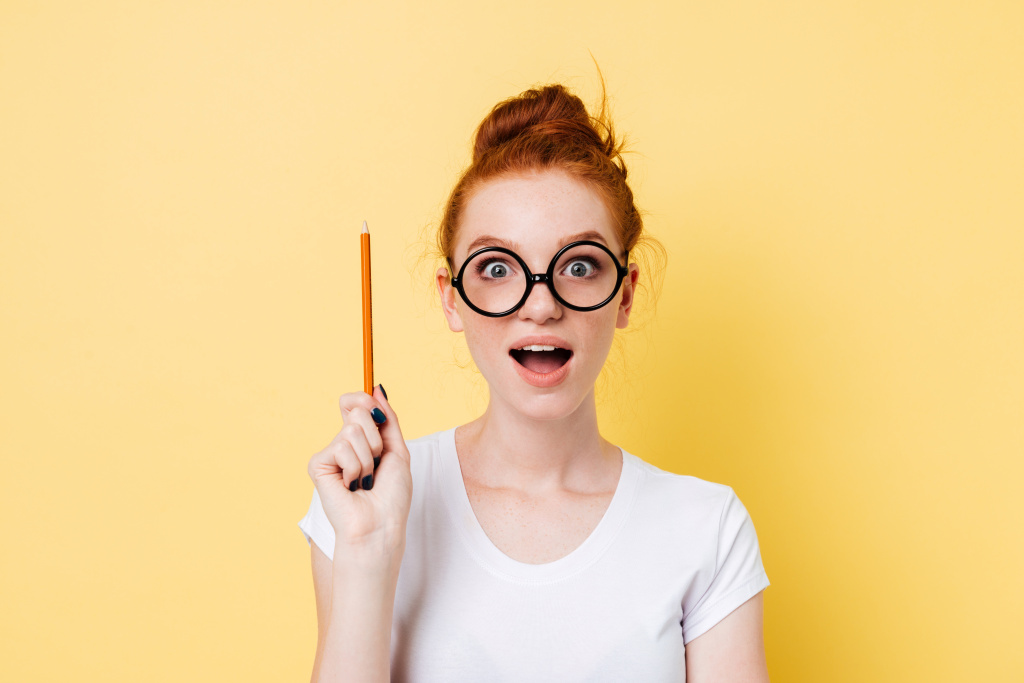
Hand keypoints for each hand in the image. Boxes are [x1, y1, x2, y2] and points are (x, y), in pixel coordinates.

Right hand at [307, 385, 411, 557]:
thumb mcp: (397, 450)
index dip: (364, 400)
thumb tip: (376, 389)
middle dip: (377, 438)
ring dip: (369, 457)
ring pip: (352, 429)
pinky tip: (351, 485)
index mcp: (361, 440)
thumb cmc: (391, 496)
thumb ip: (388, 419)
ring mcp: (330, 454)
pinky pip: (342, 447)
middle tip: (376, 465)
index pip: (354, 403)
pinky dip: (355, 467)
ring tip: (365, 480)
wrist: (381, 525)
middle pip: (357, 411)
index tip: (376, 411)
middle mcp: (343, 443)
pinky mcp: (317, 464)